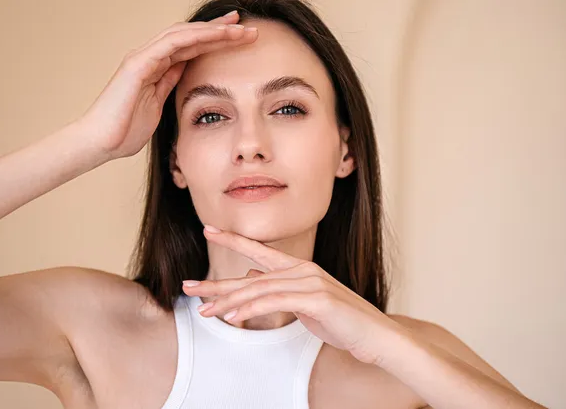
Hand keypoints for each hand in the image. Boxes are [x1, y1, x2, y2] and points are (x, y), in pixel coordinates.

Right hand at [74, 11, 256, 160]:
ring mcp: (141, 58)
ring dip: (213, 30)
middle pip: (190, 36)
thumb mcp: (157, 107)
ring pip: (183, 35)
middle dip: (219, 30)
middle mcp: (148, 58)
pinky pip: (170, 44)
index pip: (190, 48)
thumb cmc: (123, 132)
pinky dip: (195, 37)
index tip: (239, 37)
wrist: (99, 144)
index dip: (215, 40)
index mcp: (154, 69)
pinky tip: (216, 35)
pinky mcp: (137, 65)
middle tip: (247, 25)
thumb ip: (168, 86)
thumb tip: (184, 71)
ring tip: (239, 28)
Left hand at [182, 226, 400, 365]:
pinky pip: (276, 303)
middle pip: (251, 275)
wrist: (376, 336)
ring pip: (260, 289)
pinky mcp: (317, 299)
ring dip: (229, 302)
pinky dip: (252, 309)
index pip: (259, 251)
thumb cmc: (342, 321)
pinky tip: (234, 316)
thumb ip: (280, 289)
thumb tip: (253, 276)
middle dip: (218, 282)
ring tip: (206, 311)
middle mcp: (303, 270)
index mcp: (299, 269)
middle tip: (189, 286)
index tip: (208, 229)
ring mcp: (311, 283)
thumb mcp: (306, 302)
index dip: (233, 239)